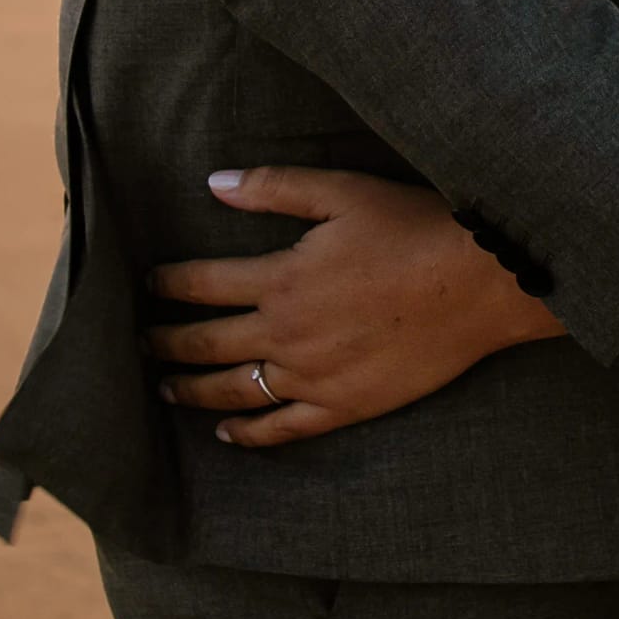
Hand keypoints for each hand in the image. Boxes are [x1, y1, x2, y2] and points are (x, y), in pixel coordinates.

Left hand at [150, 167, 560, 448]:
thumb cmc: (414, 228)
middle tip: (138, 344)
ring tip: (165, 389)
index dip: (168, 285)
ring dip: (192, 391)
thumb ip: (273, 188)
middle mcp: (287, 333)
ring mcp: (314, 377)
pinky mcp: (345, 407)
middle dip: (165, 342)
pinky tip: (228, 433)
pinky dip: (249, 434)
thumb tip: (213, 184)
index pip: (202, 285)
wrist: (479, 284)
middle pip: (206, 343)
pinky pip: (284, 429)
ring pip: (235, 391)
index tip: (145, 286)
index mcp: (281, 278)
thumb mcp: (342, 192)